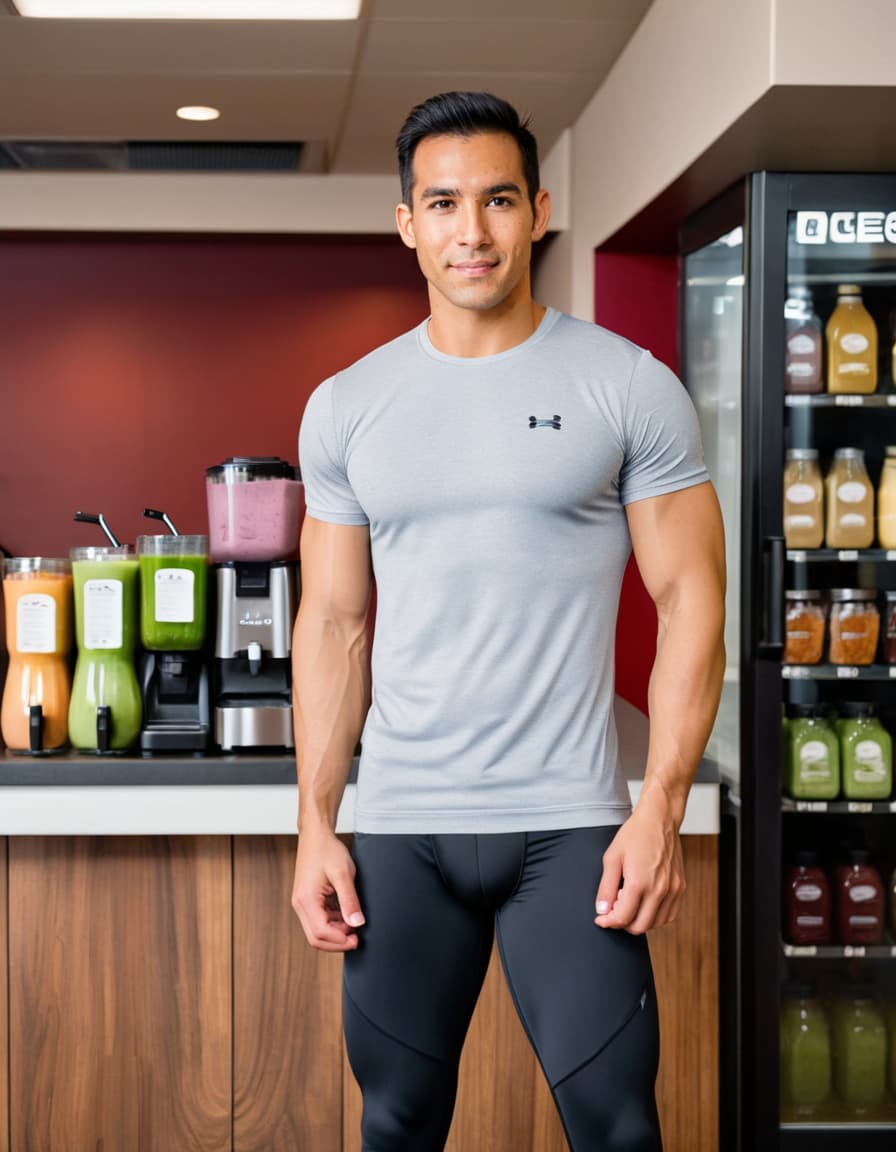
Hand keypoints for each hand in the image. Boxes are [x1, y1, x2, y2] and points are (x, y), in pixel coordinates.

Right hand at [291, 825, 364, 951]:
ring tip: (354, 923)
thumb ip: (350, 900)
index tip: (357, 939)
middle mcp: (300, 904)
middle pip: (316, 938)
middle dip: (337, 942)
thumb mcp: (343, 874)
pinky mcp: (308, 900)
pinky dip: (333, 922)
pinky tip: (346, 915)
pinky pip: (319, 919)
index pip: (321, 933)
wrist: (316, 835)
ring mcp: (303, 903)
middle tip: (357, 938)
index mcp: (306, 900)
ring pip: (317, 931)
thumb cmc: (327, 850)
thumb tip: (357, 923)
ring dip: (336, 932)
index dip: (340, 940)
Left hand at [593, 791, 685, 934]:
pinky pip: (670, 914)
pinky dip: (656, 917)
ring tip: (629, 903)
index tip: (601, 918)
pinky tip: (645, 904)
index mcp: (640, 882)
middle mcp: (659, 889)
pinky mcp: (680, 887)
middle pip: (640, 927)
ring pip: (656, 924)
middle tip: (613, 909)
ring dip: (639, 921)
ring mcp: (673, 890)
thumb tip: (601, 910)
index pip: (623, 918)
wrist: (659, 819)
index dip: (608, 922)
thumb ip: (606, 887)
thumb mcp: (612, 858)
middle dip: (622, 924)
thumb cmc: (635, 834)